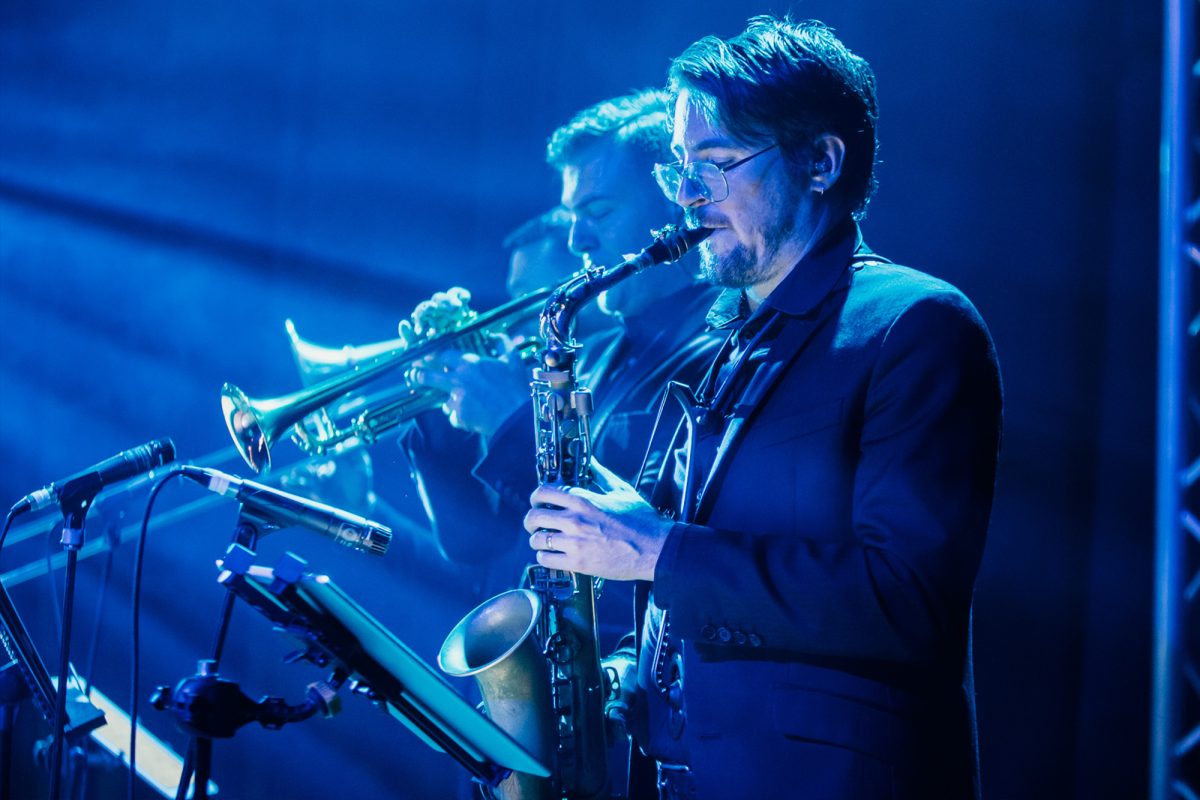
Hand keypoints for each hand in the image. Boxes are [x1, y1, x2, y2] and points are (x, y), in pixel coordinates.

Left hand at [407, 346, 528, 435]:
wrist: (516, 417)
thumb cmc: (516, 387)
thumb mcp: (513, 360)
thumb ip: (502, 344)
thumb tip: (496, 335)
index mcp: (470, 363)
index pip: (443, 355)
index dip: (432, 355)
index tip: (424, 355)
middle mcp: (459, 380)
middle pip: (429, 376)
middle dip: (418, 375)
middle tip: (412, 374)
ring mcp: (457, 399)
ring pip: (444, 400)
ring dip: (450, 402)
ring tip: (459, 405)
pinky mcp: (459, 417)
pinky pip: (454, 417)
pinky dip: (461, 417)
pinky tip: (473, 417)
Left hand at [523, 461, 673, 580]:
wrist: (656, 549)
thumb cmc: (642, 522)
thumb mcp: (622, 491)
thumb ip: (601, 475)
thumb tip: (591, 462)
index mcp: (584, 500)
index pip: (544, 492)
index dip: (536, 497)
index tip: (538, 501)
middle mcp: (575, 520)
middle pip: (534, 516)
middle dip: (531, 520)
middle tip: (535, 524)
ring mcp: (575, 543)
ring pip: (537, 540)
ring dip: (537, 540)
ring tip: (544, 541)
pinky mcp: (578, 563)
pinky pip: (546, 560)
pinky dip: (544, 558)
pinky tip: (552, 556)